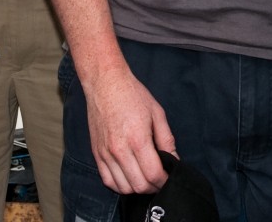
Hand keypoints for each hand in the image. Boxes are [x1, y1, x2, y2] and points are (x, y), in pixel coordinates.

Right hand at [83, 64, 175, 195]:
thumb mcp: (157, 113)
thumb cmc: (132, 95)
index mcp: (137, 139)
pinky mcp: (96, 153)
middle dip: (154, 187)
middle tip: (160, 180)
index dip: (165, 181)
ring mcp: (106, 153)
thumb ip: (167, 140)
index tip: (169, 178)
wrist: (105, 83)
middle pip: (139, 185)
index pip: (153, 174)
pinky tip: (129, 177)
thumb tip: (174, 160)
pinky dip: (120, 185)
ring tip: (145, 179)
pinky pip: (107, 180)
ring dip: (137, 188)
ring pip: (123, 187)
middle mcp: (120, 149)